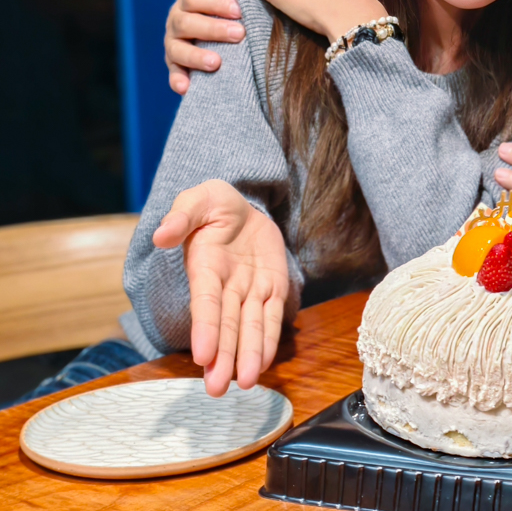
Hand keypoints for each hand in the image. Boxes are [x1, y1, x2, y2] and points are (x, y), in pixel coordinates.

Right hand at [153, 180, 290, 396]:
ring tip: (246, 383)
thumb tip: (162, 234)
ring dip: (246, 355)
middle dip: (223, 356)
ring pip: (249, 326)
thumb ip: (182, 215)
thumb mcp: (199, 199)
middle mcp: (226, 285)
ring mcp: (250, 289)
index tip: (203, 356)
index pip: (205, 302)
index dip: (205, 328)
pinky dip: (268, 339)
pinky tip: (263, 363)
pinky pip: (273, 316)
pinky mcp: (272, 288)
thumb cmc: (215, 206)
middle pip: (226, 324)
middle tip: (219, 389)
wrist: (245, 208)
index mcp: (206, 266)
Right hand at [165, 0, 245, 94]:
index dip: (215, 3)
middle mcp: (176, 21)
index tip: (239, 10)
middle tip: (239, 33)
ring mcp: (173, 44)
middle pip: (186, 22)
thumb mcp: (233, 0)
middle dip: (213, 29)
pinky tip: (186, 88)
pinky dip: (178, 80)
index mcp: (189, 1)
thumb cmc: (232, 14)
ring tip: (217, 63)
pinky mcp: (174, 67)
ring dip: (196, 56)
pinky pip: (173, 75)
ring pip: (177, 49)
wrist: (221, 38)